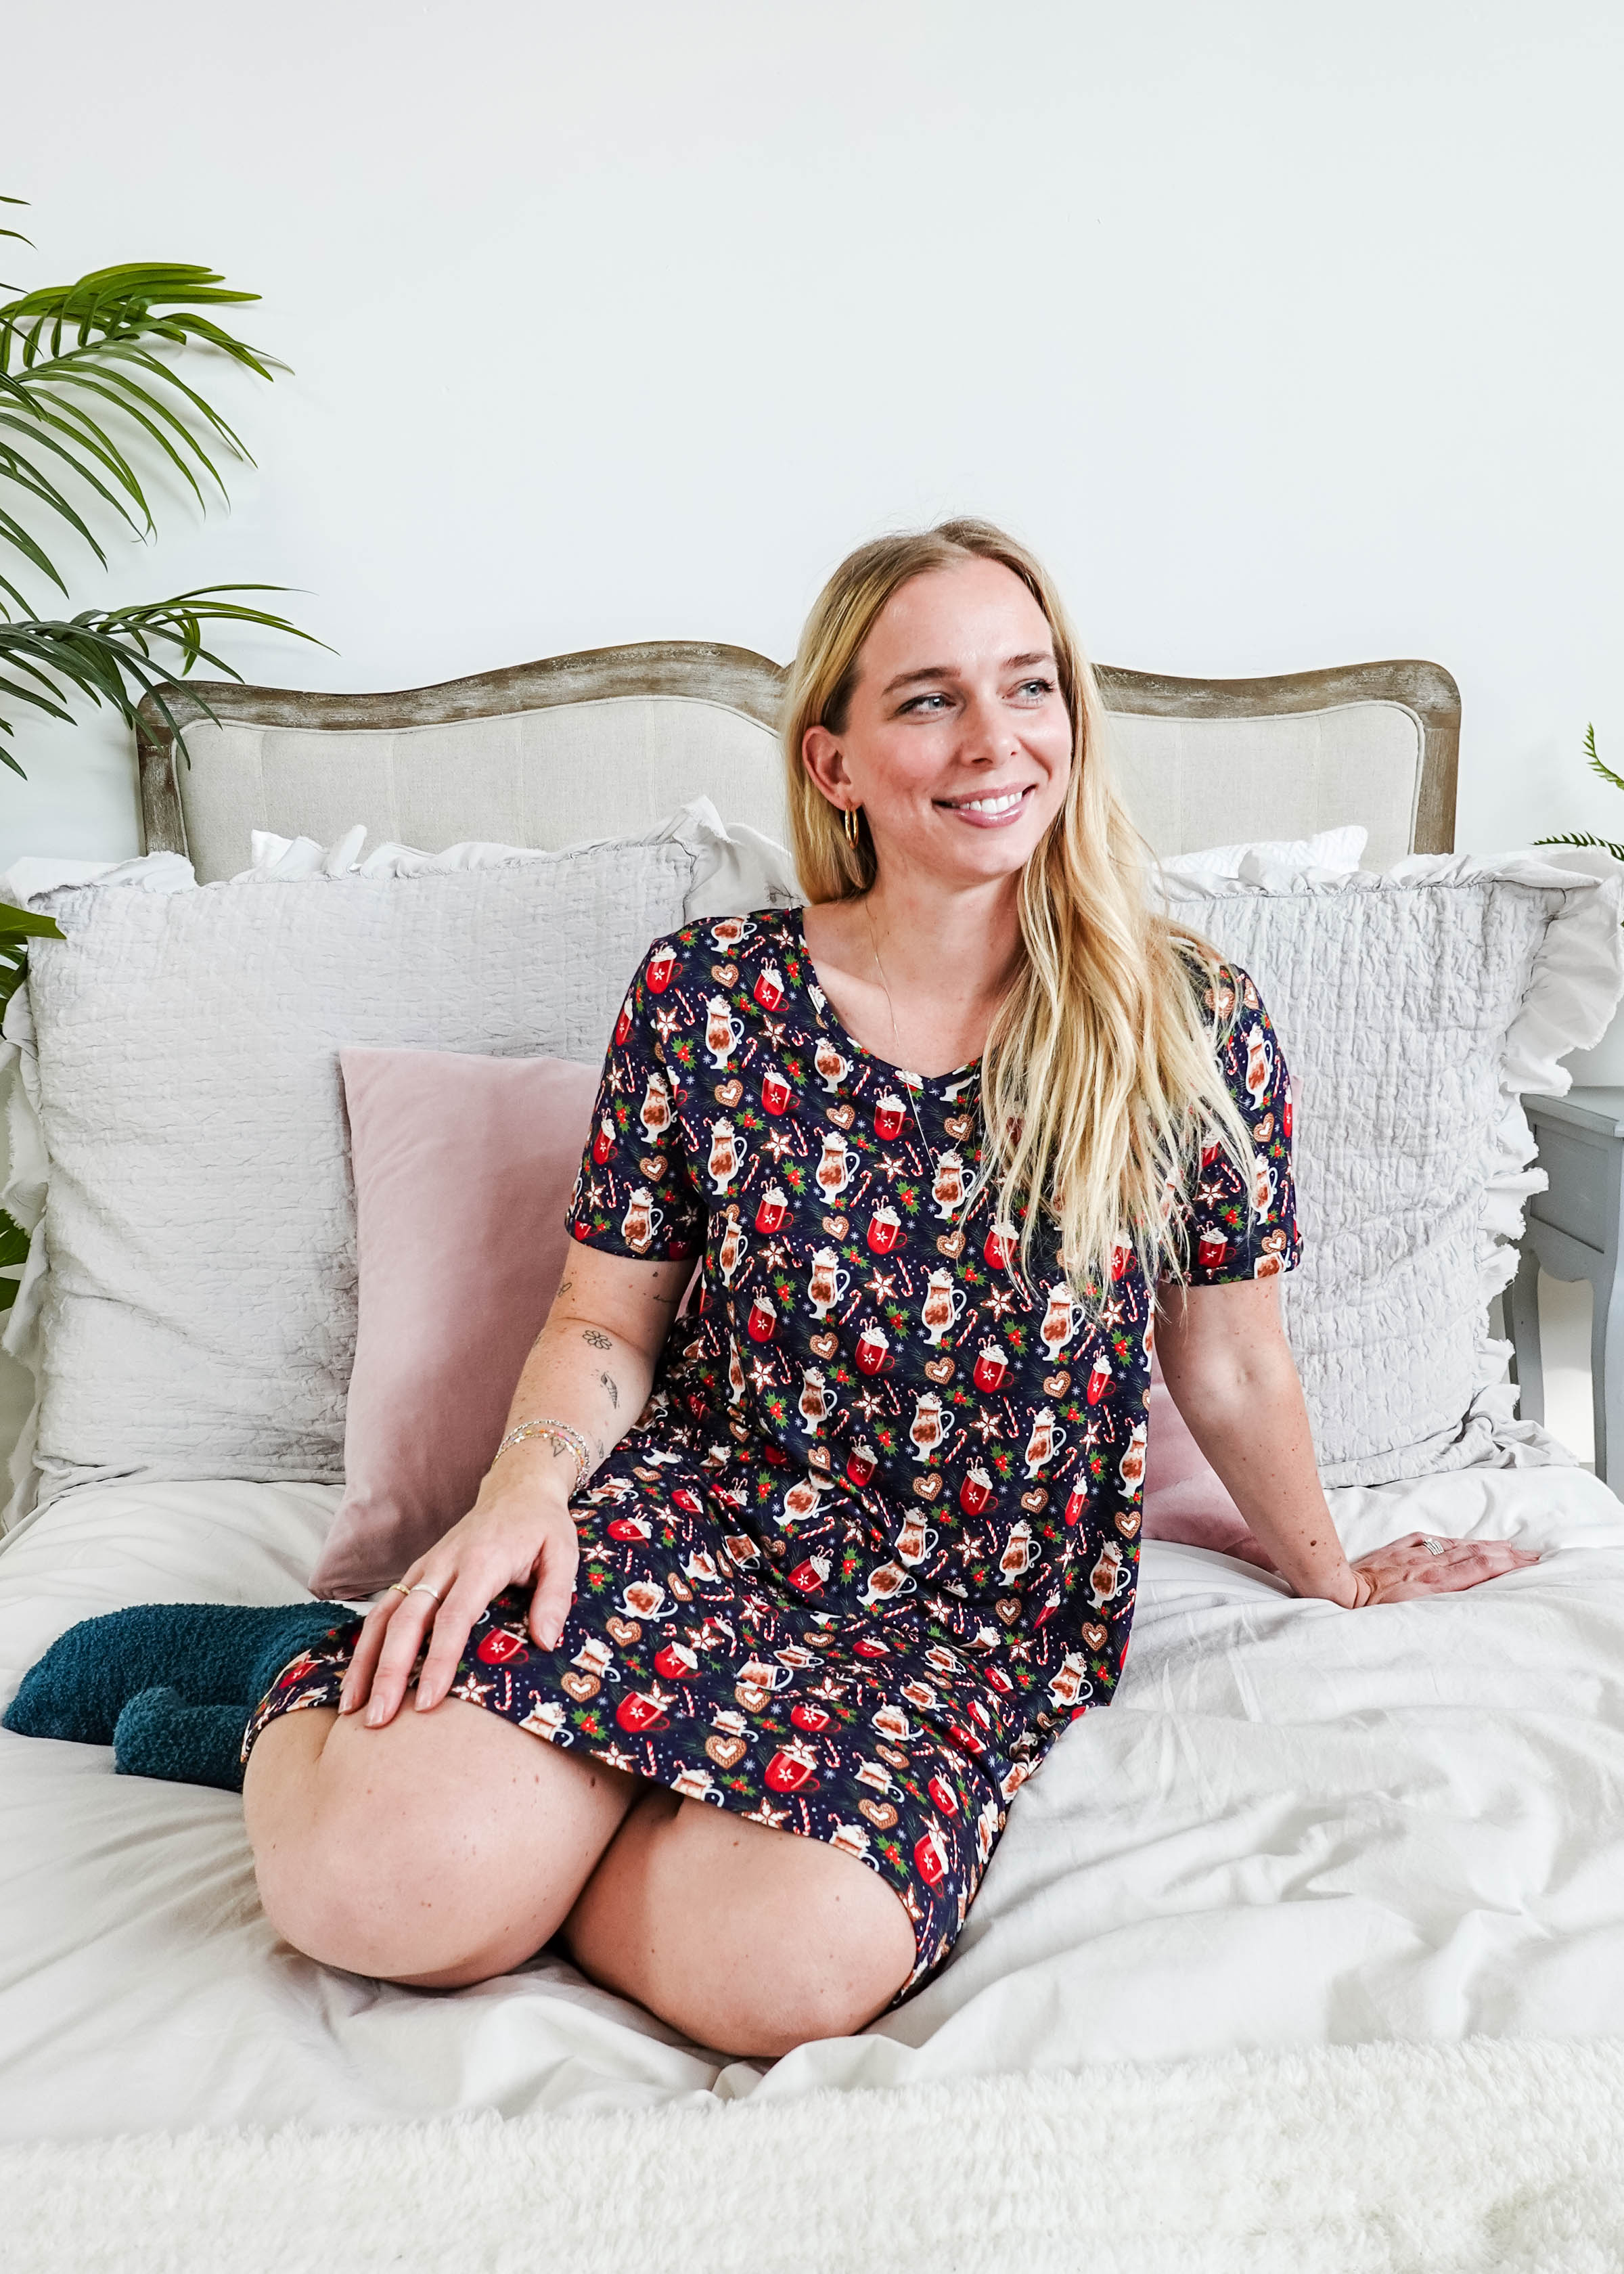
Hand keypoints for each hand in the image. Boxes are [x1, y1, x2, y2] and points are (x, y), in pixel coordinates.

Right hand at [339, 1460, 578, 1726]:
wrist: (516, 1488)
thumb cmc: (542, 1527)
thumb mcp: (563, 1553)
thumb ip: (554, 1596)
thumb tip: (545, 1642)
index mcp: (482, 1562)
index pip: (454, 1617)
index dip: (439, 1660)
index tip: (428, 1701)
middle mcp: (445, 1564)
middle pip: (408, 1621)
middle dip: (389, 1671)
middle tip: (378, 1719)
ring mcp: (425, 1567)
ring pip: (385, 1615)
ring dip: (365, 1661)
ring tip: (351, 1707)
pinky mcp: (417, 1573)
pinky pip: (384, 1608)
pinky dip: (366, 1643)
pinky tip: (357, 1676)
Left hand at [1348, 1531, 1540, 1605]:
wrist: (1337, 1594)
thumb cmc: (1370, 1616)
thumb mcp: (1410, 1619)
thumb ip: (1438, 1608)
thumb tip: (1467, 1605)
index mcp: (1432, 1584)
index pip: (1478, 1567)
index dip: (1507, 1563)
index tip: (1530, 1563)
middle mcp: (1425, 1565)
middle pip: (1474, 1554)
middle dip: (1506, 1554)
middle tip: (1532, 1556)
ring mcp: (1411, 1555)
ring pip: (1456, 1546)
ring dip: (1485, 1546)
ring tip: (1508, 1548)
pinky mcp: (1396, 1551)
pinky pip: (1429, 1542)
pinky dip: (1451, 1542)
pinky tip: (1461, 1542)